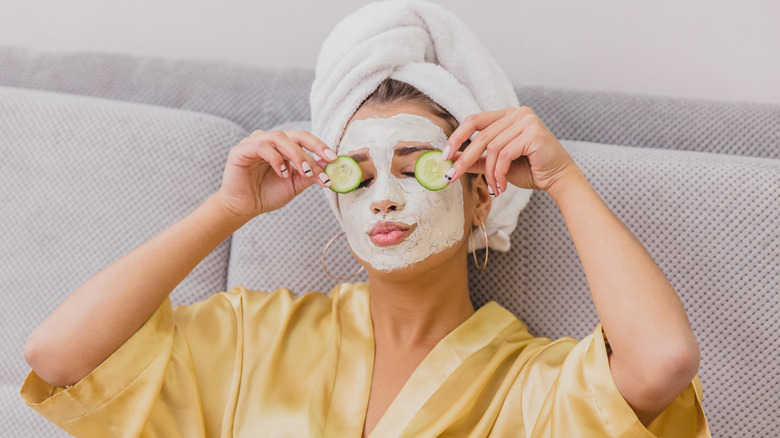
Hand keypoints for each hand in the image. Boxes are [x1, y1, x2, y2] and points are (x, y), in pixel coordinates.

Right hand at [217, 130, 335, 218]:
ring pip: (280, 138)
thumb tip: (327, 165)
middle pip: (295, 135)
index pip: (304, 140)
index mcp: (283, 147)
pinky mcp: (241, 150)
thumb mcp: (294, 185)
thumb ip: (309, 175)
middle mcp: (269, 141)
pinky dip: (276, 159)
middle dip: (313, 148)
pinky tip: (283, 173)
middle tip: (325, 162)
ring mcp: (254, 143)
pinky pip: (262, 146)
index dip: (320, 147)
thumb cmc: (267, 195)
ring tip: (304, 173)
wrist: (244, 208)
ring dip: (296, 155)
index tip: (334, 160)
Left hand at [443, 107, 577, 195]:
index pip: (474, 120)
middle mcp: (517, 113)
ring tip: (493, 188)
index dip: (457, 137)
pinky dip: (499, 173)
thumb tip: (451, 159)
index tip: (444, 156)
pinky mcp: (533, 133)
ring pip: (492, 147)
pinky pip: (504, 154)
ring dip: (488, 172)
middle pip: (480, 135)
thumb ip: (477, 159)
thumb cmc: (530, 170)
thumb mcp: (497, 164)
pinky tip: (502, 186)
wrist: (558, 179)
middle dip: (464, 158)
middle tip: (451, 176)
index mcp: (507, 115)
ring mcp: (526, 120)